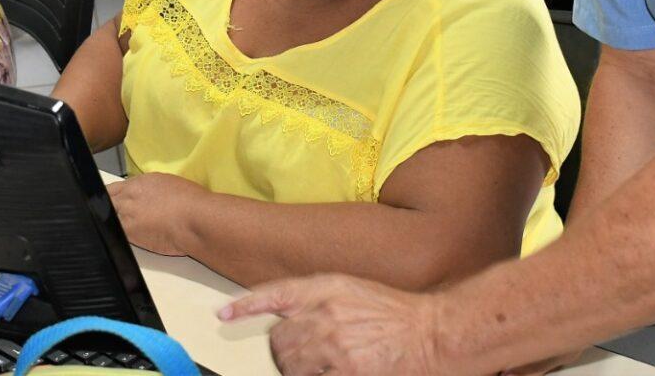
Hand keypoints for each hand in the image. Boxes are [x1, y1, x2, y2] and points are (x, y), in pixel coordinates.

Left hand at [107, 172, 204, 255]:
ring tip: (126, 231)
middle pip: (106, 203)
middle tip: (115, 218)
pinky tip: (129, 240)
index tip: (113, 204)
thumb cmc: (192, 202)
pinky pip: (115, 235)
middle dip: (108, 210)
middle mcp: (130, 195)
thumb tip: (148, 199)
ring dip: (113, 224)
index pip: (112, 189)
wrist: (195, 218)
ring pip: (108, 219)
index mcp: (140, 182)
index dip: (111, 198)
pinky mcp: (128, 232)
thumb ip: (151, 192)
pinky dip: (119, 237)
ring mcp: (127, 213)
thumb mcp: (170, 186)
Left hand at [220, 274, 445, 375]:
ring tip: (315, 368)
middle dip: (283, 353)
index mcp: (326, 288)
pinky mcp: (346, 370)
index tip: (224, 314)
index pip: (275, 293)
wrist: (429, 332)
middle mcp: (325, 313)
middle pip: (277, 339)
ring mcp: (334, 344)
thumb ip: (319, 298)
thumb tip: (289, 315)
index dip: (246, 305)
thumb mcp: (353, 290)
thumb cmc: (395, 313)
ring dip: (294, 371)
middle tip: (300, 357)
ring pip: (288, 365)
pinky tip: (326, 373)